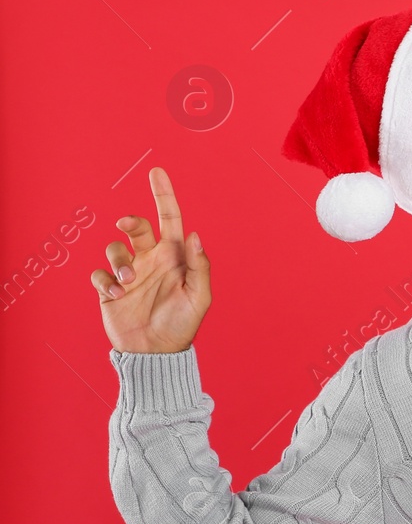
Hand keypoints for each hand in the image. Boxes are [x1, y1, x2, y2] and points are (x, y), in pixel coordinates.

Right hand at [90, 167, 211, 353]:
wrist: (156, 352)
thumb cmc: (182, 324)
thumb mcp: (199, 296)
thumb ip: (199, 266)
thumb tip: (195, 235)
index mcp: (174, 257)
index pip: (169, 219)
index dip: (164, 195)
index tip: (157, 172)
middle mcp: (150, 260)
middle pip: (136, 226)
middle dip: (130, 220)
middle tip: (126, 224)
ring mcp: (129, 273)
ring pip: (114, 247)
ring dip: (118, 259)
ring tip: (128, 282)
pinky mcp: (110, 288)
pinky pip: (100, 272)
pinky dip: (105, 280)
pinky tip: (116, 294)